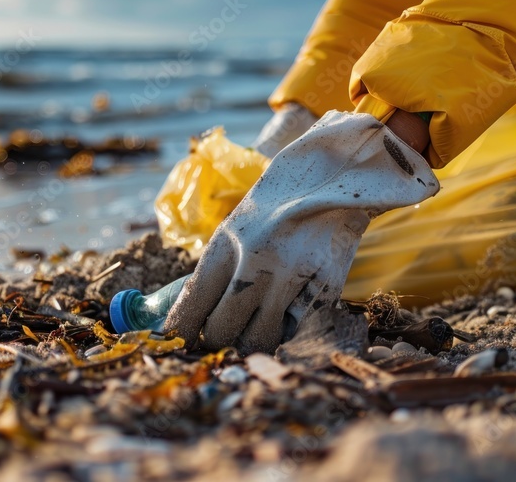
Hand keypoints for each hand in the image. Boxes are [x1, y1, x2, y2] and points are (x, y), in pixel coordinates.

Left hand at [164, 110, 439, 353]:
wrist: (335, 172)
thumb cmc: (279, 203)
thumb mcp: (239, 226)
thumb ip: (220, 269)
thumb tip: (196, 316)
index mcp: (227, 241)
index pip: (192, 302)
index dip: (181, 331)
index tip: (179, 342)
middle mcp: (256, 260)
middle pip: (223, 330)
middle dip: (217, 341)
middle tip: (221, 339)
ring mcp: (293, 275)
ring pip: (260, 339)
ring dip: (252, 343)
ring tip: (252, 333)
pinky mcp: (326, 286)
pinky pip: (297, 332)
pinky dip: (288, 334)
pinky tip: (286, 320)